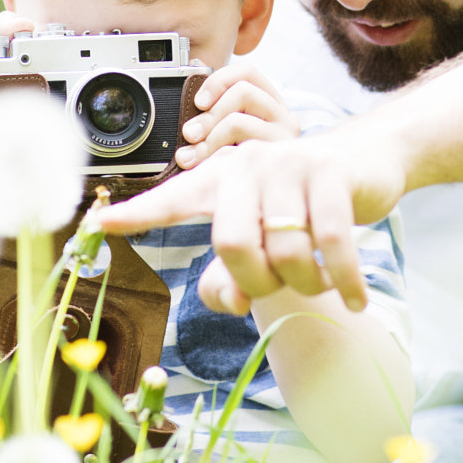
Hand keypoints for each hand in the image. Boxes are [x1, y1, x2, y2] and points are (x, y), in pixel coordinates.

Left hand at [93, 126, 407, 314]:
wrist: (362, 162)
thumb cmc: (301, 207)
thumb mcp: (262, 239)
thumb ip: (234, 278)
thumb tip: (234, 300)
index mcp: (219, 180)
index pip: (171, 200)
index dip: (137, 214)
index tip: (100, 223)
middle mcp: (247, 166)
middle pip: (232, 244)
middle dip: (259, 282)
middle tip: (281, 288)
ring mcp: (289, 166)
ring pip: (286, 250)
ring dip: (308, 283)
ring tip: (321, 282)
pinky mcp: (330, 175)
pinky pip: (332, 243)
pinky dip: (345, 280)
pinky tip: (354, 299)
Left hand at [175, 58, 297, 167]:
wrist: (272, 205)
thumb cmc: (242, 166)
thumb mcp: (227, 134)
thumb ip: (214, 112)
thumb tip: (193, 78)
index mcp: (269, 102)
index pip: (248, 72)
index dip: (218, 80)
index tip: (199, 102)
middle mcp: (282, 117)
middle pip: (242, 92)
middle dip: (208, 114)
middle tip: (189, 135)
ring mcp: (284, 139)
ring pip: (238, 121)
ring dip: (209, 138)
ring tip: (194, 156)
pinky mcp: (278, 163)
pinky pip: (240, 152)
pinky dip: (218, 159)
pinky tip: (210, 171)